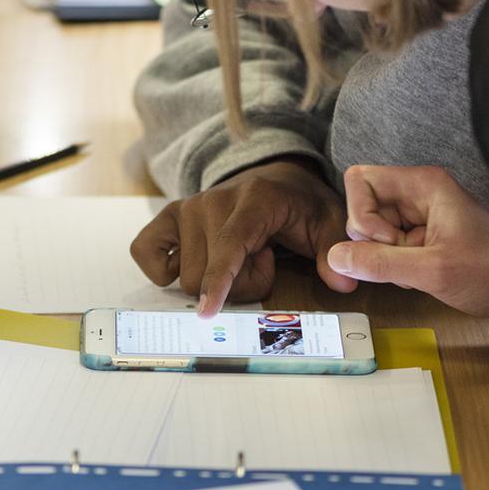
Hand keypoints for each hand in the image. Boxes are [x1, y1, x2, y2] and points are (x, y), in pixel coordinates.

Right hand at [130, 160, 358, 316]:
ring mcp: (186, 207)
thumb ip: (334, 250)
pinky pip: (146, 254)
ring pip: (183, 276)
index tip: (207, 312)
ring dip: (213, 281)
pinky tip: (198, 261)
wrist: (275, 176)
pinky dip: (165, 271)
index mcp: (253, 200)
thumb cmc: (300, 205)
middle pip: (205, 275)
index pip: (230, 247)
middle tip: (263, 262)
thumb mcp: (329, 221)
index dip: (220, 282)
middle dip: (236, 286)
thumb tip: (342, 284)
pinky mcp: (168, 217)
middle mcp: (211, 200)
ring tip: (239, 257)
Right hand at [327, 165, 488, 321]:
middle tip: (403, 260)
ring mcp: (421, 216)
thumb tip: (336, 257)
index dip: (361, 214)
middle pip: (363, 206)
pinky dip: (394, 266)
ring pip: (372, 231)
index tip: (388, 243)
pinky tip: (419, 277)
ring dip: (383, 257)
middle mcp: (419, 193)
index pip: (360, 179)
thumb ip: (380, 263)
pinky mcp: (423, 239)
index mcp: (423, 184)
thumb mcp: (432, 270)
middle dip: (372, 240)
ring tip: (417, 272)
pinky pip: (388, 247)